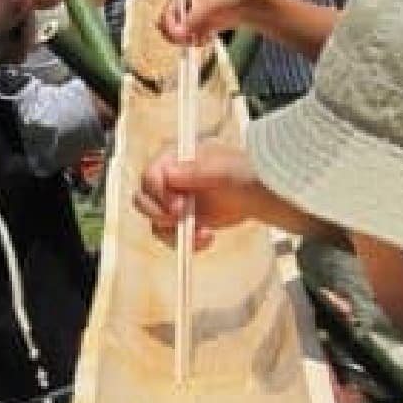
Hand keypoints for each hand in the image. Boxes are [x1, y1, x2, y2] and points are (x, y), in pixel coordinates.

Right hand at [133, 144, 261, 247]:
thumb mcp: (221, 169)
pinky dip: (186, 242)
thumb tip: (168, 173)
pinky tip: (207, 239)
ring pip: (156, 223)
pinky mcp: (181, 221)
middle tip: (183, 221)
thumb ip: (195, 171)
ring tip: (204, 235)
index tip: (179, 208)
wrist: (258, 191)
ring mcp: (172, 202)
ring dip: (175, 233)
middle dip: (160, 215)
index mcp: (171, 160)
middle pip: (143, 200)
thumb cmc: (240, 172)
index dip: (159, 194)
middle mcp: (166, 181)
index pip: (150, 177)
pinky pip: (171, 236)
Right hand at [160, 0, 253, 45]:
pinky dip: (197, 41)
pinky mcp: (199, 27)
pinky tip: (209, 38)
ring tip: (204, 39)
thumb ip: (193, 21)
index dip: (171, 28)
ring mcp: (190, 17)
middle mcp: (182, 6)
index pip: (166, 15)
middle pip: (168, 27)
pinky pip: (190, 38)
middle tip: (191, 41)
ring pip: (178, 35)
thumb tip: (177, 35)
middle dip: (178, 36)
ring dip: (188, 40)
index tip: (182, 38)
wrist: (247, 2)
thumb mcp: (209, 7)